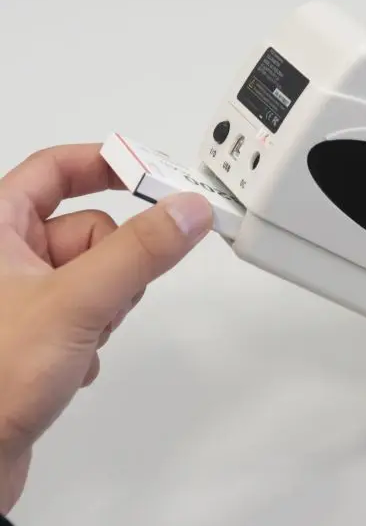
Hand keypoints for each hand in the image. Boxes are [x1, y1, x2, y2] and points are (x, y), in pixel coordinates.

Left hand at [0, 144, 211, 513]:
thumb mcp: (77, 301)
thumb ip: (139, 251)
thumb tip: (187, 211)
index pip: (55, 169)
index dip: (105, 164)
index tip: (151, 173)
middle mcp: (6, 257)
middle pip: (88, 227)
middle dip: (113, 260)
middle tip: (108, 289)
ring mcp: (22, 297)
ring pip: (94, 273)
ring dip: (105, 304)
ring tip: (80, 336)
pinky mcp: (37, 333)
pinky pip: (89, 310)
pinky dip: (94, 333)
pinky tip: (71, 362)